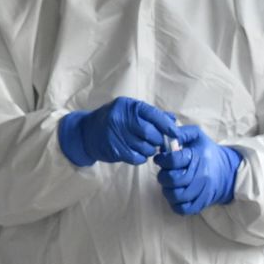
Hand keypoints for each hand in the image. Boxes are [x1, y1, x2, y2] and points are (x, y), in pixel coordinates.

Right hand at [58, 97, 179, 166]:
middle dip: (158, 140)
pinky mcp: (114, 150)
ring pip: (145, 147)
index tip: (176, 134)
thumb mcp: (130, 111)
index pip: (153, 115)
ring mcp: (116, 135)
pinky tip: (137, 152)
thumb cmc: (114, 119)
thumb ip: (152, 115)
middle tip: (158, 142)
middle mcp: (122, 119)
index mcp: (129, 106)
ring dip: (150, 150)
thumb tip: (173, 121)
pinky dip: (141, 158)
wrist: (86, 132)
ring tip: (146, 146)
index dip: (167, 125)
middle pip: (150, 133)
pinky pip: (137, 157)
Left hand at [154, 125, 242, 214]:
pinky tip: (176, 194)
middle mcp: (202, 175)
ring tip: (170, 183)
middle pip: (173, 180)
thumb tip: (168, 133)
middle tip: (165, 172)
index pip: (173, 160)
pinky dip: (175, 204)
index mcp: (199, 156)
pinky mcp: (201, 204)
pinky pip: (183, 209)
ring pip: (176, 196)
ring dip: (167, 190)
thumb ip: (182, 132)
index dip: (162, 159)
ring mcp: (202, 191)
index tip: (160, 159)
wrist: (228, 171)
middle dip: (163, 175)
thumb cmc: (207, 153)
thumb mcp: (197, 136)